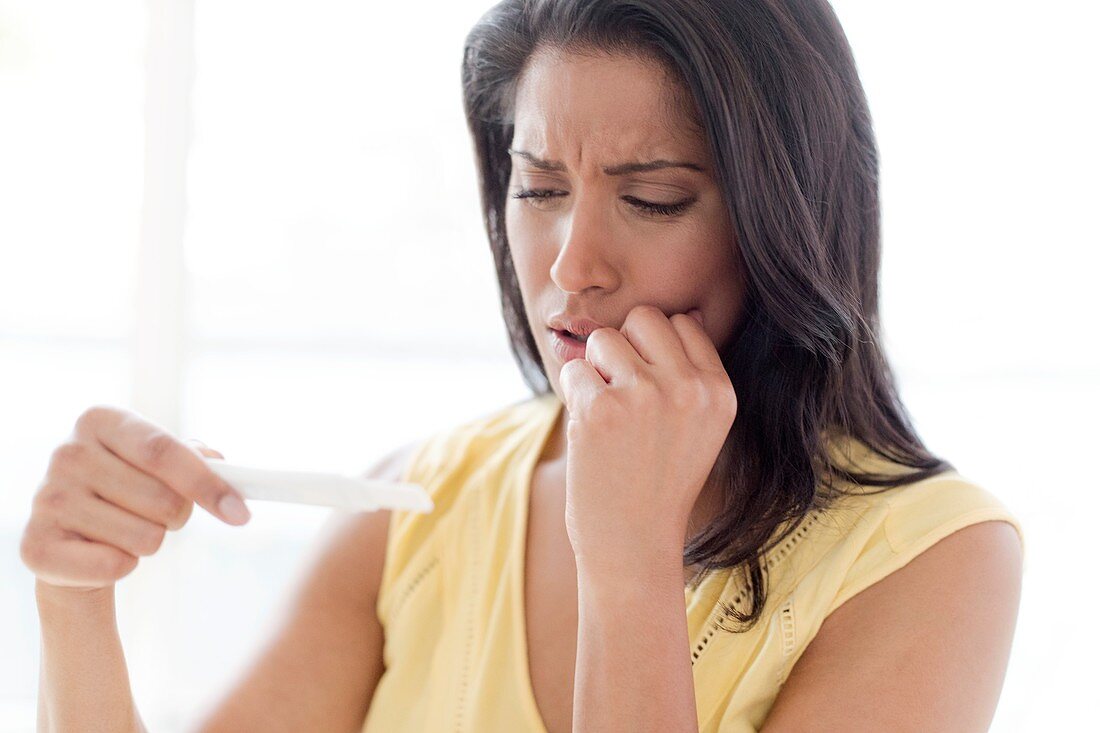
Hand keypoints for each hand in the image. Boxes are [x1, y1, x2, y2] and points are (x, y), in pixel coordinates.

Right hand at [19, 405, 248, 593]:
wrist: (73, 535)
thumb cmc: (127, 488)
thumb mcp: (157, 461)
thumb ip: (194, 457)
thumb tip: (218, 460)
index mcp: (100, 420)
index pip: (164, 451)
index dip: (208, 484)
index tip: (241, 513)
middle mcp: (67, 453)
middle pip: (163, 500)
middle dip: (177, 516)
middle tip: (157, 514)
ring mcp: (47, 499)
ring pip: (146, 537)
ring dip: (149, 540)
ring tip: (123, 530)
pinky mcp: (35, 545)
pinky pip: (115, 566)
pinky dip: (123, 565)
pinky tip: (101, 551)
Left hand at [559, 304, 737, 576]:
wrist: (633, 547)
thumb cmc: (659, 485)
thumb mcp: (701, 429)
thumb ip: (694, 374)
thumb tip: (685, 314)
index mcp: (720, 391)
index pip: (683, 323)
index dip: (655, 350)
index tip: (650, 391)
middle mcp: (688, 388)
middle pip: (644, 318)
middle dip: (625, 347)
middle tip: (622, 397)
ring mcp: (644, 396)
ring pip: (604, 339)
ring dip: (595, 371)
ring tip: (608, 419)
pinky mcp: (601, 410)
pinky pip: (575, 370)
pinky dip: (574, 397)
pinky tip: (590, 435)